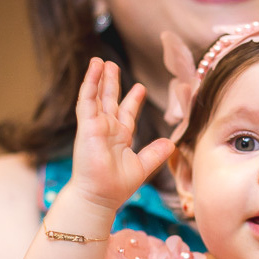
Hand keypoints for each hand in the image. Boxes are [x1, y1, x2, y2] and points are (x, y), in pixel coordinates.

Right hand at [69, 58, 173, 210]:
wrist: (100, 197)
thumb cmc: (116, 187)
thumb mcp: (143, 166)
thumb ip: (156, 153)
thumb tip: (171, 143)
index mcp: (120, 137)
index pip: (126, 113)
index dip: (132, 100)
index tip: (139, 87)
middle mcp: (106, 129)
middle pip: (109, 100)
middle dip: (111, 83)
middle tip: (112, 65)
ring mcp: (95, 126)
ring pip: (96, 96)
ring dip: (98, 78)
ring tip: (100, 61)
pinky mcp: (86, 126)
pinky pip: (87, 100)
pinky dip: (90, 83)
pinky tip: (94, 68)